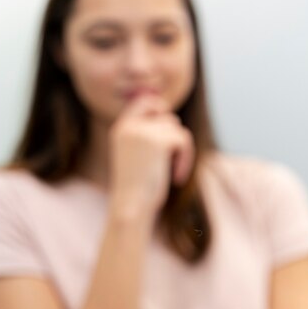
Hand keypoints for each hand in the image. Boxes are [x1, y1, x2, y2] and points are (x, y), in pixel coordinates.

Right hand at [108, 93, 194, 221]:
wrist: (131, 205)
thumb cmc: (137, 188)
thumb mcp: (138, 157)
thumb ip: (148, 136)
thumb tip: (170, 118)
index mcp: (121, 128)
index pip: (145, 102)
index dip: (161, 109)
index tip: (171, 128)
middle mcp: (129, 126)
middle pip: (166, 115)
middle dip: (174, 136)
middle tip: (172, 159)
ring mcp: (142, 131)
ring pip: (177, 128)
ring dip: (181, 150)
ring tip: (173, 171)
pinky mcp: (158, 141)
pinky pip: (183, 140)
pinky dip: (186, 159)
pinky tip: (177, 177)